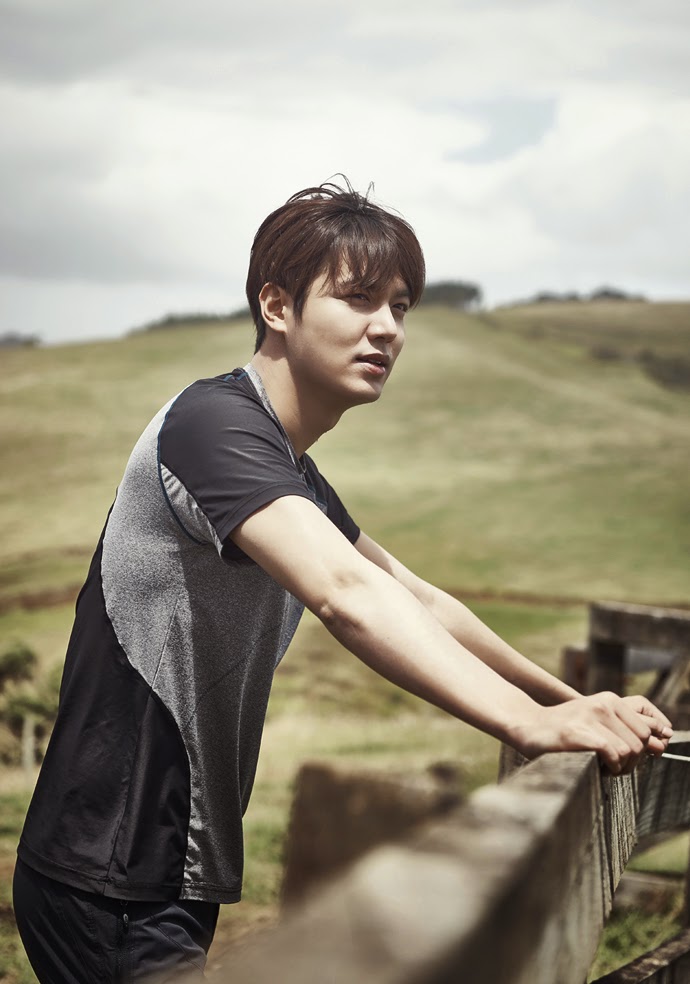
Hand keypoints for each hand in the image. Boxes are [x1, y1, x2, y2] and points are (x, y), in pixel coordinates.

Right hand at [512, 692, 672, 774]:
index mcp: (610, 700)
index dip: (654, 742)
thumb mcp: (599, 721)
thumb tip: (663, 742)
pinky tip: (598, 767)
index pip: (651, 724)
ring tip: (604, 765)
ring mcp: (591, 717)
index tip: (648, 754)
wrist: (529, 727)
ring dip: (620, 766)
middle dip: (635, 759)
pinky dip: (610, 767)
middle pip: (642, 741)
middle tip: (616, 765)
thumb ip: (630, 729)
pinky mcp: (580, 733)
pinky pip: (613, 755)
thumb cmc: (567, 730)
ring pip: (629, 751)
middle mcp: (603, 704)